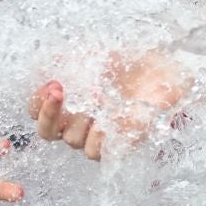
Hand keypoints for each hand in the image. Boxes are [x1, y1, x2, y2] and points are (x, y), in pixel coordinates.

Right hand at [29, 55, 189, 160]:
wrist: (169, 67)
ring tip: (94, 99)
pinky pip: (99, 152)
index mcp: (71, 103)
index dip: (36, 103)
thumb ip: (68, 59)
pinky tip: (106, 119)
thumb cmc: (134, 60)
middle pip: (50, 132)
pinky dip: (99, 135)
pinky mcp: (121, 146)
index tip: (48, 84)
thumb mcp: (96, 53)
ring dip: (78, 122)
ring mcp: (101, 136)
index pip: (36, 113)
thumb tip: (44, 60)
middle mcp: (82, 122)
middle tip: (60, 88)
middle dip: (52, 111)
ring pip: (75, 142)